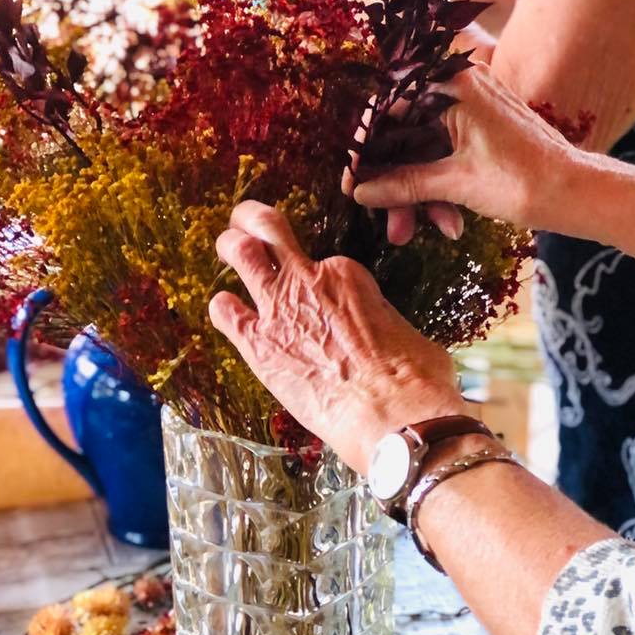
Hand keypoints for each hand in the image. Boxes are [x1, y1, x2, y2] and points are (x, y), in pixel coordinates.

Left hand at [208, 201, 464, 471]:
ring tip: (227, 246)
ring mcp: (279, 309)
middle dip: (252, 220)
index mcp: (347, 275)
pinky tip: (223, 307)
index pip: (324, 261)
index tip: (321, 287)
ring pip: (242, 255)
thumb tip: (385, 338)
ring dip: (231, 246)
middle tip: (245, 220)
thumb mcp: (402, 329)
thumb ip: (381, 322)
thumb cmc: (412, 375)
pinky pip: (226, 314)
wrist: (393, 414)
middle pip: (269, 230)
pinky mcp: (258, 347)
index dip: (321, 274)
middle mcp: (309, 281)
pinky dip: (222, 307)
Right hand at [347, 64, 576, 233]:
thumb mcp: (455, 184)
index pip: (388, 108)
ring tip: (416, 234)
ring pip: (427, 148)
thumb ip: (403, 184)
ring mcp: (475, 106)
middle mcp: (462, 85)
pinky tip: (449, 223)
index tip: (352, 185)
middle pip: (406, 133)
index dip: (366, 150)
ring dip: (419, 192)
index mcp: (453, 84)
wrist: (580, 192)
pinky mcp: (485, 127)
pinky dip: (443, 186)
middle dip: (395, 183)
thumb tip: (361, 192)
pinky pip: (449, 152)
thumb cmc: (523, 180)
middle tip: (387, 224)